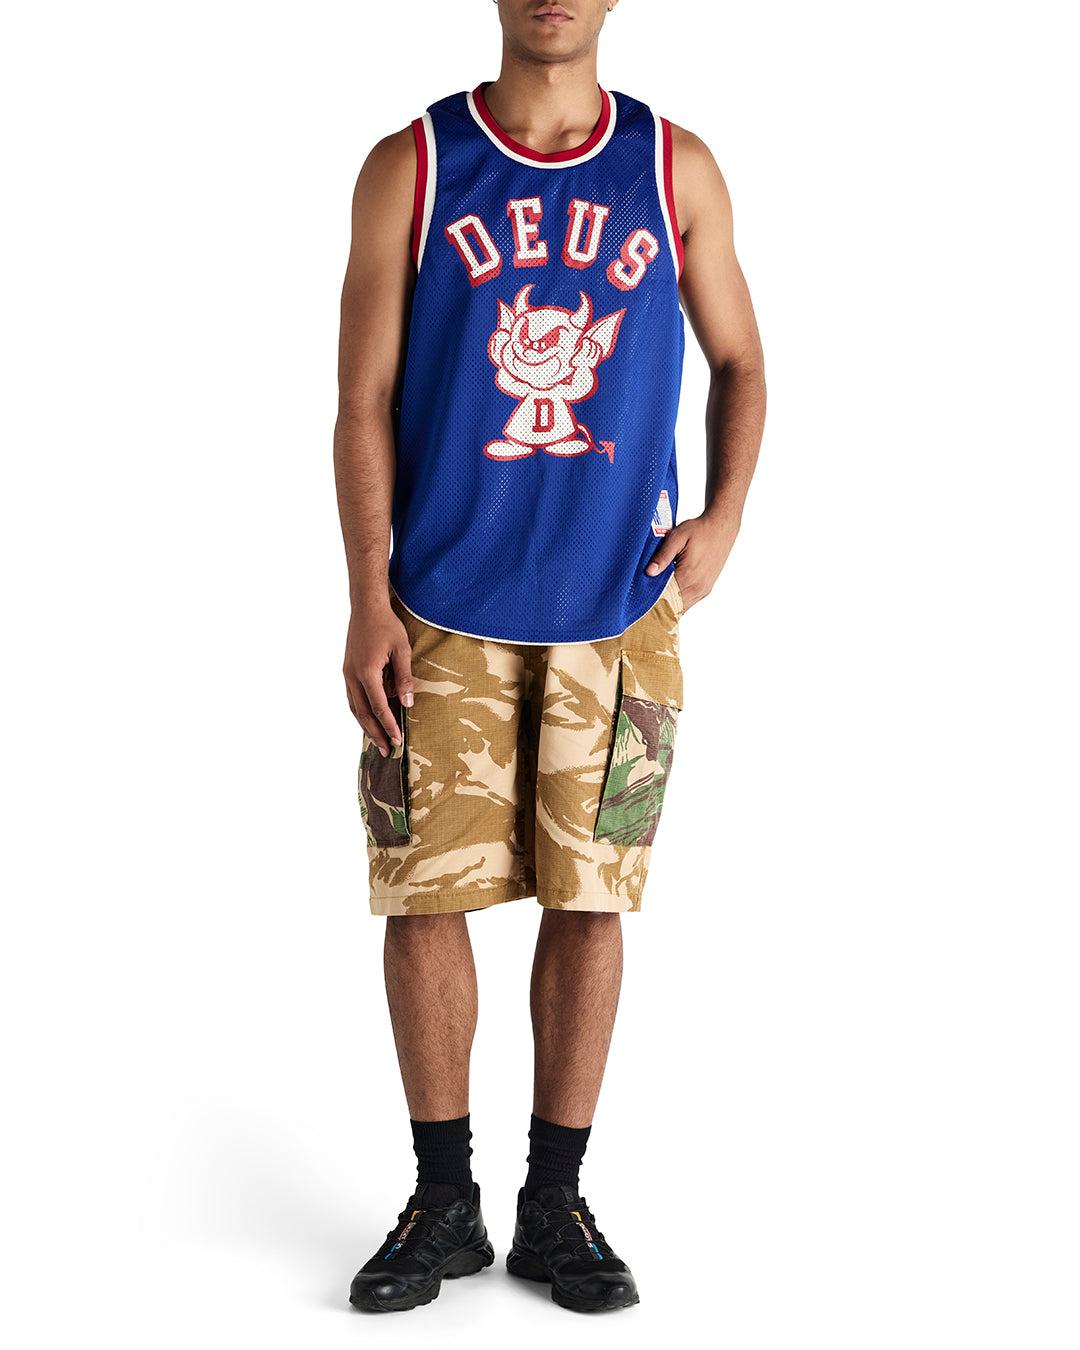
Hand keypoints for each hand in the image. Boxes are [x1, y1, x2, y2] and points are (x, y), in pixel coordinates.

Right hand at [343, 601, 413, 755]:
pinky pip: (352, 698)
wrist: (366, 607)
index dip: (389, 725)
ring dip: (366, 727)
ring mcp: (347, 674)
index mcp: (367, 672)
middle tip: (387, 751)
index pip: (378, 707)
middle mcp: (353, 676)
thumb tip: (408, 704)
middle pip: (363, 713)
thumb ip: (404, 678)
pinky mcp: (348, 671)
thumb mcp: (402, 650)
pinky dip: (360, 713)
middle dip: (376, 734)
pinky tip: (367, 720)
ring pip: (354, 708)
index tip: (398, 740)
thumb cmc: (387, 626)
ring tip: (377, 742)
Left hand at [645, 512, 739, 609]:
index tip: (638, 601)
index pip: (665, 597)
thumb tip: (649, 572)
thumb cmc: (699, 530)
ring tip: (652, 600)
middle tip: (641, 603)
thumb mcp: (677, 537)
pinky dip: (677, 602)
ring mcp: (703, 589)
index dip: (650, 601)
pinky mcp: (706, 588)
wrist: (722, 527)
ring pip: (681, 607)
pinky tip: (667, 596)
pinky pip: (689, 602)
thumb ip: (663, 556)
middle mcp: (698, 587)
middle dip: (657, 605)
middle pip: (672, 606)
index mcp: (689, 576)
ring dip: (667, 604)